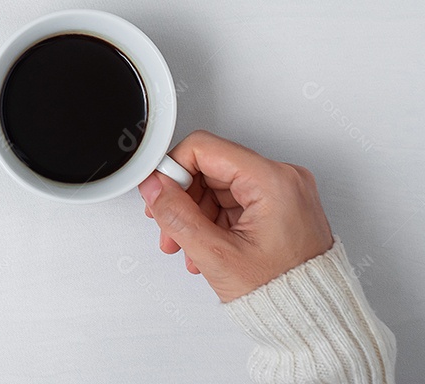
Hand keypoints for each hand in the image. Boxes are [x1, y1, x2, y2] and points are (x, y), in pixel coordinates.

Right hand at [137, 130, 333, 301]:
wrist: (315, 321)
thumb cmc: (285, 295)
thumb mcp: (216, 255)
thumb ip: (176, 215)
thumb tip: (154, 187)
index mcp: (273, 181)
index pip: (203, 148)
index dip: (173, 169)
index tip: (160, 193)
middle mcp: (283, 178)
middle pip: (209, 167)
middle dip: (182, 198)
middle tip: (169, 227)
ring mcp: (283, 191)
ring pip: (217, 184)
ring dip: (194, 213)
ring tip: (187, 245)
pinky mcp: (280, 205)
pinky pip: (233, 199)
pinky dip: (213, 219)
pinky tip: (206, 245)